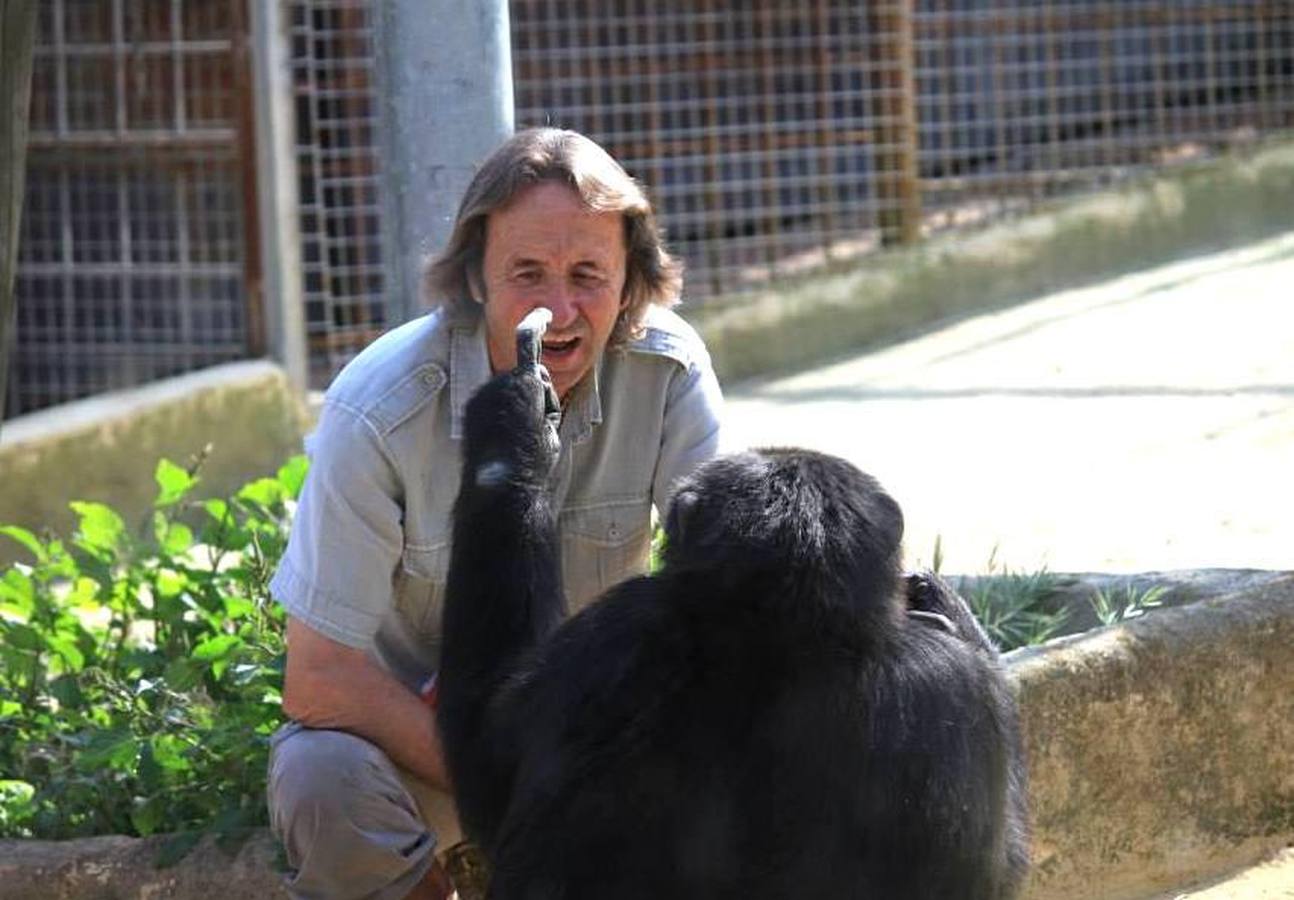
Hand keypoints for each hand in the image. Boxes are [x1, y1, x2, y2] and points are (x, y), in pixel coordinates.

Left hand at [463, 367, 560, 488]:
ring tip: (515, 431)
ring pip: (501, 388)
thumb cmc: (533, 455)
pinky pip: (487, 399)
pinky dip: (494, 410)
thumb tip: (537, 377)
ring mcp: (482, 394)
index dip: (540, 382)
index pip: (534, 369)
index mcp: (527, 385)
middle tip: (532, 423)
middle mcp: (501, 383)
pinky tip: (501, 432)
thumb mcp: (551, 422)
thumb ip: (546, 396)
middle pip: (518, 378)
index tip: (539, 372)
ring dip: (509, 401)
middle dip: (525, 393)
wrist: (502, 480)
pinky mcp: (470, 406)